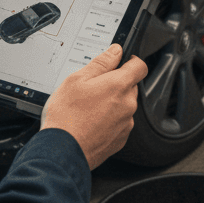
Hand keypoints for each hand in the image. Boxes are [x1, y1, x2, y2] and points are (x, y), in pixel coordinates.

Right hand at [40, 43, 147, 168]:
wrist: (63, 151)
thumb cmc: (67, 116)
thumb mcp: (77, 80)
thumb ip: (101, 63)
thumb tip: (115, 51)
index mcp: (119, 86)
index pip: (140, 66)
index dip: (131, 61)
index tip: (121, 62)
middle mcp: (128, 105)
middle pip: (130, 86)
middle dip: (116, 84)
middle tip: (94, 88)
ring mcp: (126, 123)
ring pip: (125, 105)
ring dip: (113, 103)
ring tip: (89, 108)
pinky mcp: (121, 139)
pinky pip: (120, 123)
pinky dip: (110, 120)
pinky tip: (91, 122)